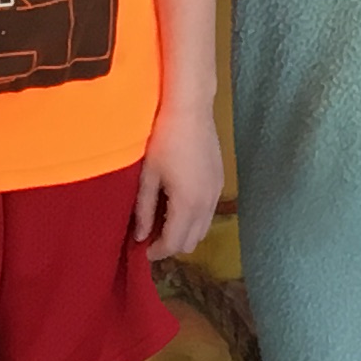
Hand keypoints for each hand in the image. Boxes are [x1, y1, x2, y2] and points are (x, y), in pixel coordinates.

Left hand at [137, 107, 223, 259]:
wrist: (191, 109)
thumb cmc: (163, 139)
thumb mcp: (148, 175)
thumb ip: (144, 209)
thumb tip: (140, 236)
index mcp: (187, 205)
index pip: (173, 243)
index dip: (156, 252)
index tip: (141, 250)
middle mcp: (207, 204)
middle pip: (191, 242)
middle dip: (171, 245)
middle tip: (150, 235)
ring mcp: (217, 193)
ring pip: (202, 229)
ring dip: (184, 232)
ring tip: (163, 221)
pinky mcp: (220, 181)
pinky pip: (208, 213)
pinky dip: (194, 218)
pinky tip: (179, 204)